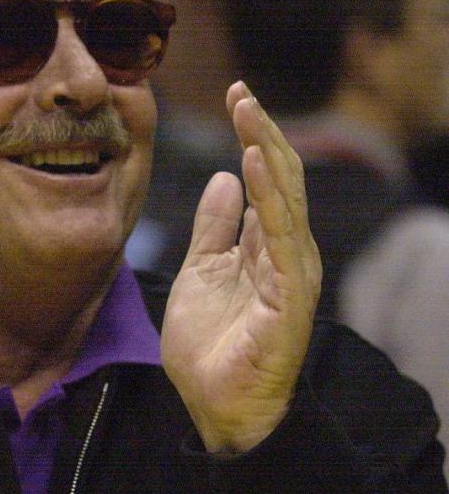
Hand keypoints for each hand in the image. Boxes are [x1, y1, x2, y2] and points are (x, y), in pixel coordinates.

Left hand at [160, 81, 321, 453]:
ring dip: (267, 150)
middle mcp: (285, 251)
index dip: (252, 136)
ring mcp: (292, 271)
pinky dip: (270, 197)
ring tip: (247, 109)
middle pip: (279, 179)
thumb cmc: (210, 343)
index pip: (265, 178)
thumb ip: (215, 226)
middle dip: (260, 131)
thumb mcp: (200, 270)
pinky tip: (255, 162)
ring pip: (285, 198)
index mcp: (264, 244)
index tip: (236, 96)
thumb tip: (224, 177)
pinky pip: (281, 236)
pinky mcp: (291, 293)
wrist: (213, 402)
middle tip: (240, 91)